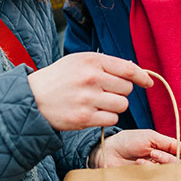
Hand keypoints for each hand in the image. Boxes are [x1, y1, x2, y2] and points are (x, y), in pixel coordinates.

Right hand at [27, 52, 152, 131]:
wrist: (33, 98)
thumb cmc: (59, 78)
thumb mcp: (79, 61)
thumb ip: (105, 64)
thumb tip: (134, 71)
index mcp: (91, 61)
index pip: (128, 69)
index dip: (142, 77)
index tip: (148, 83)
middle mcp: (91, 78)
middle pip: (127, 89)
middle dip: (121, 92)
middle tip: (105, 93)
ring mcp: (88, 99)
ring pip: (122, 105)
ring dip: (115, 107)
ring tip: (98, 103)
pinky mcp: (85, 118)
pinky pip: (112, 120)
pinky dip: (106, 118)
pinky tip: (93, 113)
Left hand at [89, 129, 180, 167]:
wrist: (109, 150)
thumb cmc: (128, 141)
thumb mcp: (151, 137)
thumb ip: (170, 143)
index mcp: (166, 152)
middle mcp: (162, 164)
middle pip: (179, 168)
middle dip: (169, 160)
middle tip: (155, 154)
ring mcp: (154, 174)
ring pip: (168, 175)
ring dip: (158, 164)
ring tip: (144, 158)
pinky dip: (148, 171)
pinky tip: (138, 165)